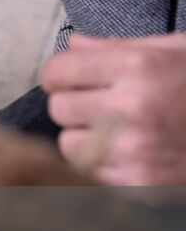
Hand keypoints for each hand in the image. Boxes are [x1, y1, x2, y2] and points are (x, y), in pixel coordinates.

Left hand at [42, 32, 185, 184]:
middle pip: (59, 109)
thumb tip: (72, 47)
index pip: (57, 72)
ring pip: (70, 144)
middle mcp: (133, 108)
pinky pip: (94, 173)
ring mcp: (138, 150)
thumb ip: (115, 48)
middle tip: (97, 102)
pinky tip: (129, 150)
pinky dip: (104, 163)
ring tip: (115, 128)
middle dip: (73, 103)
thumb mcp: (173, 49)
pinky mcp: (145, 184)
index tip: (69, 78)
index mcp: (137, 68)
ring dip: (85, 136)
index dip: (60, 74)